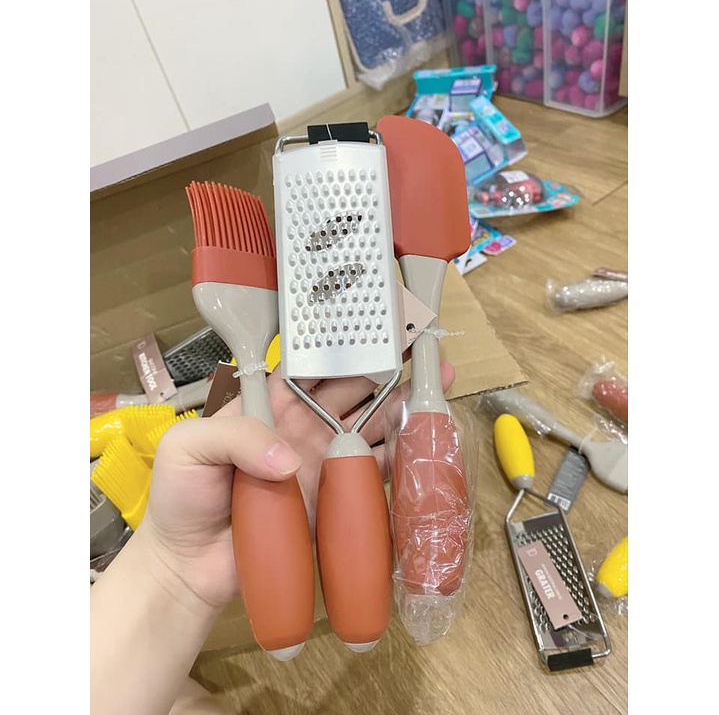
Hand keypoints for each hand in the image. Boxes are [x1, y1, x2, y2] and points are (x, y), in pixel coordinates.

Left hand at [142, 362, 455, 609]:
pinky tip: (424, 443)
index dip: (343, 346)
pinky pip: (372, 474)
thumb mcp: (189, 448)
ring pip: (372, 427)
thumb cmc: (181, 498)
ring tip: (437, 387)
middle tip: (423, 353)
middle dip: (388, 369)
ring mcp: (322, 461)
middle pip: (353, 390)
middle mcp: (302, 425)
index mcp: (269, 403)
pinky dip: (399, 459)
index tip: (375, 329)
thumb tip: (292, 459)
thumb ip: (236, 438)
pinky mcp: (335, 499)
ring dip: (402, 408)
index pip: (312, 366)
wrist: (190, 566)